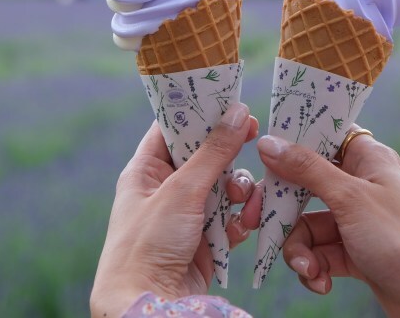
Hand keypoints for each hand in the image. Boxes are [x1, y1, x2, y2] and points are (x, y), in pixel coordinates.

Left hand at [91, 103, 260, 317]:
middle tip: (253, 135)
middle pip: (205, 156)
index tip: (231, 102)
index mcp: (146, 171)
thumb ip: (214, 152)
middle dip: (229, 153)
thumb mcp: (182, 191)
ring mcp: (186, 216)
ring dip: (239, 189)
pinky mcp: (205, 240)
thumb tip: (238, 113)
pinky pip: (232, 217)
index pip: (173, 128)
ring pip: (224, 186)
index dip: (201, 113)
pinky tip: (248, 221)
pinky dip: (243, 217)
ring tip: (243, 198)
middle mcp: (165, 190)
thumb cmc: (147, 245)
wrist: (148, 304)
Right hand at [257, 126, 399, 316]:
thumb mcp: (349, 198)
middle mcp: (359, 184)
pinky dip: (314, 267)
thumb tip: (269, 142)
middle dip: (284, 212)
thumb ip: (306, 169)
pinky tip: (321, 282)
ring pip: (306, 225)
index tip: (264, 159)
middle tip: (259, 222)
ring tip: (309, 270)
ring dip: (300, 250)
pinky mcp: (353, 250)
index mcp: (366, 158)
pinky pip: (319, 253)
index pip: (321, 136)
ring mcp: (355, 219)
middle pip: (304, 186)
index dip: (291, 145)